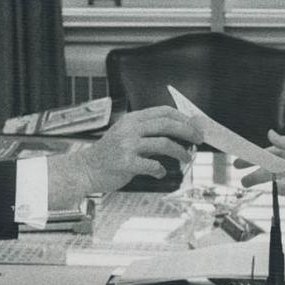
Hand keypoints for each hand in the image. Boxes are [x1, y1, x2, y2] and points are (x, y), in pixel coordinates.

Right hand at [51, 106, 203, 203]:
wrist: (86, 169)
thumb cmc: (110, 154)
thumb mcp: (127, 135)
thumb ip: (149, 132)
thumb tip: (180, 131)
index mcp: (132, 120)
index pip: (163, 111)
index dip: (183, 118)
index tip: (195, 126)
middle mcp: (130, 129)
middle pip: (167, 124)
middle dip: (188, 131)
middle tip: (198, 140)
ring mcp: (127, 145)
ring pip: (164, 144)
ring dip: (180, 152)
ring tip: (186, 158)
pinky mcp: (125, 163)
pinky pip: (152, 165)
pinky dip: (160, 170)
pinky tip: (160, 172)